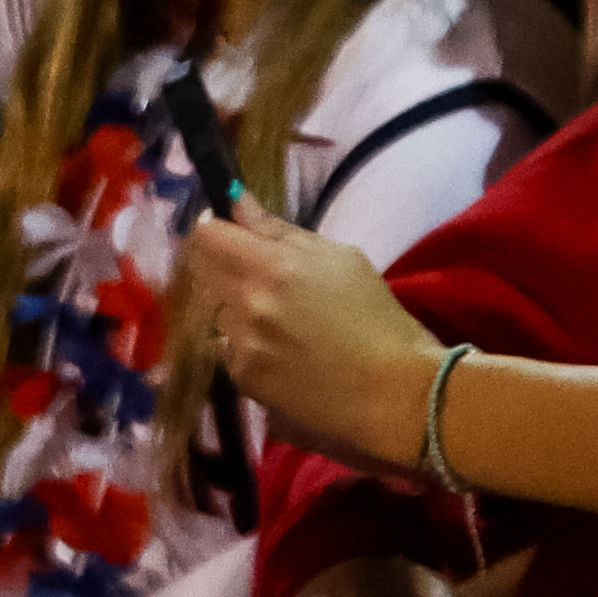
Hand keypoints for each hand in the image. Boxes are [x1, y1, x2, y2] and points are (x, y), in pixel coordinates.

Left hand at [169, 201, 439, 464]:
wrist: (395, 395)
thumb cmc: (378, 320)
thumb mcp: (342, 259)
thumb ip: (279, 231)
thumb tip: (236, 201)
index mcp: (273, 267)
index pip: (207, 237)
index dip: (214, 230)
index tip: (229, 234)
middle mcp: (247, 305)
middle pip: (202, 272)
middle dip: (222, 267)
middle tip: (258, 277)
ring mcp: (241, 346)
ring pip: (215, 313)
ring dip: (235, 310)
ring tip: (280, 322)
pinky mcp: (244, 380)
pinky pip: (228, 349)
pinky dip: (247, 346)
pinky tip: (283, 353)